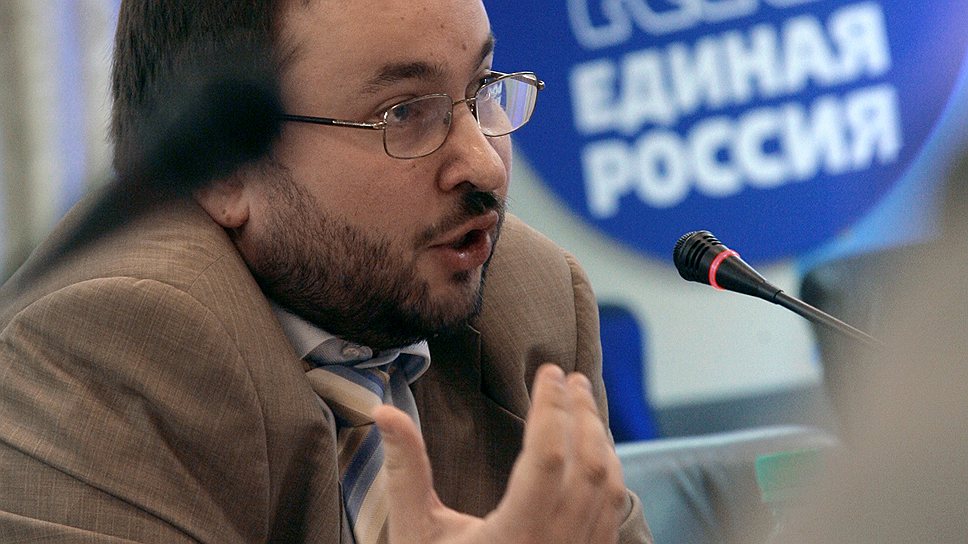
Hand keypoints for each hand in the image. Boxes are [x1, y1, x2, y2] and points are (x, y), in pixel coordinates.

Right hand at [373, 363, 627, 543]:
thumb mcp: (416, 534)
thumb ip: (405, 472)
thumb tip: (384, 412)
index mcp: (516, 534)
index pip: (547, 454)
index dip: (550, 406)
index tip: (549, 370)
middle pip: (587, 462)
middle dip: (581, 412)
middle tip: (569, 378)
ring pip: (608, 486)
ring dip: (599, 438)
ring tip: (584, 404)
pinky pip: (612, 511)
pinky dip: (609, 472)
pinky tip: (596, 453)